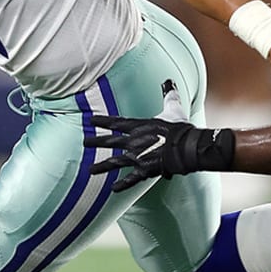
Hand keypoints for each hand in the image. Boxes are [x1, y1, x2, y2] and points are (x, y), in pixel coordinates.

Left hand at [84, 81, 233, 191]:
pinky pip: (131, 179)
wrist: (186, 147)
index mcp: (138, 126)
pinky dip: (122, 185)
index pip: (116, 122)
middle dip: (96, 141)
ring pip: (115, 162)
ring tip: (90, 171)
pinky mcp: (145, 171)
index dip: (103, 121)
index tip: (90, 120)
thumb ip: (168, 95)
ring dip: (102, 167)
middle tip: (84, 142)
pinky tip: (113, 190)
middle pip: (110, 142)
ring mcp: (137, 157)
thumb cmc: (179, 127)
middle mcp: (133, 142)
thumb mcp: (173, 108)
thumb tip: (169, 82)